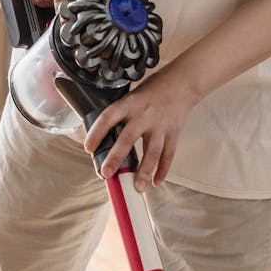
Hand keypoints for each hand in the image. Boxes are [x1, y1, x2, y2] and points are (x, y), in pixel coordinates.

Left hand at [84, 66, 199, 191]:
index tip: (88, 148)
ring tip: (137, 187)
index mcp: (129, 104)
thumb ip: (121, 115)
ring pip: (152, 151)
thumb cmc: (152, 90)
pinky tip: (156, 182)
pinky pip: (168, 154)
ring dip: (145, 171)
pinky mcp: (173, 133)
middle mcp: (144, 115)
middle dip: (116, 157)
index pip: (109, 117)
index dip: (96, 132)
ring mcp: (160, 125)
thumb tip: (104, 140)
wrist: (182, 83)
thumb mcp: (132, 96)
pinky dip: (163, 170)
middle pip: (128, 138)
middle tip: (107, 173)